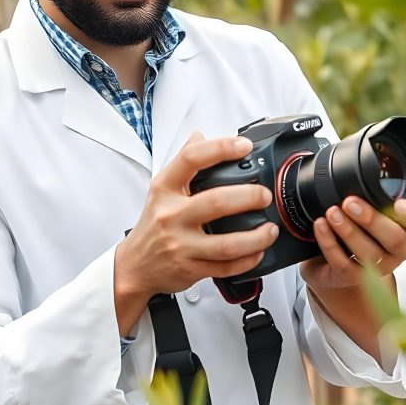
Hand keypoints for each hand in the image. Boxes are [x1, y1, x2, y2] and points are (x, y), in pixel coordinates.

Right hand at [116, 131, 279, 303]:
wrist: (135, 266)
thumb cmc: (153, 225)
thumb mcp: (160, 190)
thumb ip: (182, 162)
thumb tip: (200, 135)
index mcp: (165, 189)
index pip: (191, 159)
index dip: (221, 148)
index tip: (243, 146)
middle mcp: (171, 215)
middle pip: (217, 202)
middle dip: (249, 197)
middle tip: (265, 195)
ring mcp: (180, 245)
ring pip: (226, 243)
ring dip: (256, 237)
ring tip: (270, 229)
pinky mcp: (190, 269)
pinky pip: (226, 267)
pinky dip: (248, 260)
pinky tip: (258, 251)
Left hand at [299, 196, 405, 291]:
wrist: (334, 262)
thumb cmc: (358, 229)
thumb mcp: (371, 210)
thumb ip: (375, 195)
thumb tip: (365, 165)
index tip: (399, 204)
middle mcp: (398, 252)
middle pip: (394, 239)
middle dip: (371, 220)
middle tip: (349, 202)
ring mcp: (377, 268)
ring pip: (368, 253)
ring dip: (348, 230)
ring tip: (332, 212)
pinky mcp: (352, 277)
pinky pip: (341, 261)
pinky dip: (329, 242)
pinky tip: (320, 225)